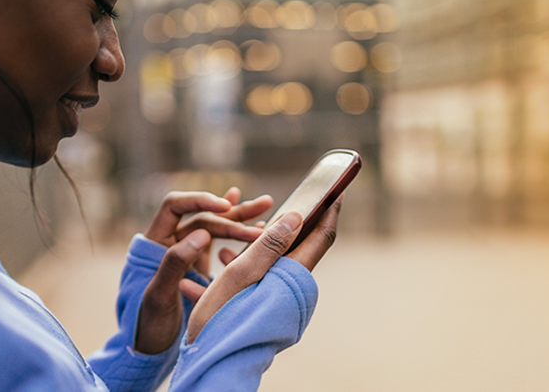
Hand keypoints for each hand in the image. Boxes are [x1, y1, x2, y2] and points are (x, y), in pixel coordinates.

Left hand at [133, 188, 272, 354]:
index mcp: (155, 241)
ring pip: (216, 228)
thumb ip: (175, 262)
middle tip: (264, 205)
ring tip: (268, 205)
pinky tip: (258, 226)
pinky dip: (239, 236)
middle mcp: (171, 242)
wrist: (147, 349)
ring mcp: (187, 254)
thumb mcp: (159, 294)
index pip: (176, 205)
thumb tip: (203, 232)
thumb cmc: (147, 323)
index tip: (226, 207)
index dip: (200, 200)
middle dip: (234, 211)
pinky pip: (221, 245)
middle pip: (203, 215)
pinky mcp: (199, 267)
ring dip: (241, 218)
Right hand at [184, 195, 343, 343]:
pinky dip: (247, 262)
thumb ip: (269, 244)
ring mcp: (282, 298)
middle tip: (284, 200)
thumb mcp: (241, 275)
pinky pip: (262, 275)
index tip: (336, 188)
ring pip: (276, 259)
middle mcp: (294, 288)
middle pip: (301, 245)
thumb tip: (298, 216)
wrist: (212, 361)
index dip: (330, 210)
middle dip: (291, 222)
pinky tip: (223, 258)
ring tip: (238, 230)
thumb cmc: (222, 319)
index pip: (322, 236)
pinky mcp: (268, 305)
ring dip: (260, 243)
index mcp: (294, 277)